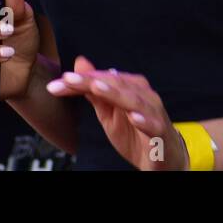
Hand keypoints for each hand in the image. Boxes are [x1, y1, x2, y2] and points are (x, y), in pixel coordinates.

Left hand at [45, 56, 187, 170]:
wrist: (163, 158)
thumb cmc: (136, 133)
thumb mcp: (109, 114)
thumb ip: (95, 91)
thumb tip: (79, 64)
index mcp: (132, 88)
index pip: (104, 79)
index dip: (81, 80)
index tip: (58, 82)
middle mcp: (144, 95)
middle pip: (117, 85)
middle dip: (91, 82)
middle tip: (68, 80)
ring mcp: (153, 113)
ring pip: (135, 100)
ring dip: (116, 93)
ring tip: (97, 88)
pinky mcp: (160, 133)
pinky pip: (153, 124)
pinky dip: (144, 120)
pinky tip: (133, 117)